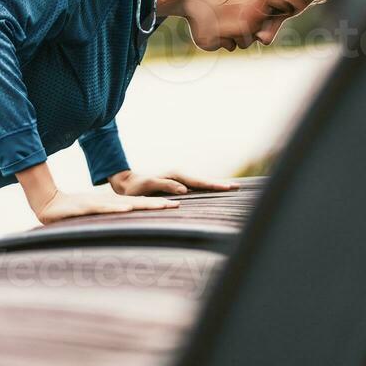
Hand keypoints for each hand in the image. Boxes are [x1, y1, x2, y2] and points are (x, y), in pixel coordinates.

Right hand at [34, 188, 178, 224]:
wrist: (47, 204)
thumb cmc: (69, 214)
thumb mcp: (91, 220)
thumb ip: (105, 225)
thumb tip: (120, 233)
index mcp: (110, 206)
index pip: (138, 205)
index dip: (156, 205)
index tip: (175, 205)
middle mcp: (107, 203)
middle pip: (137, 203)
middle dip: (157, 203)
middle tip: (177, 204)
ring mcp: (97, 204)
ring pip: (124, 204)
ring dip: (143, 204)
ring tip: (160, 205)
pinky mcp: (85, 207)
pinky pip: (103, 208)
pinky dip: (115, 208)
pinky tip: (128, 209)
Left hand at [108, 169, 240, 196]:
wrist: (126, 182)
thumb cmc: (136, 186)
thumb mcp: (148, 185)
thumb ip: (165, 185)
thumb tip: (184, 189)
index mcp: (175, 175)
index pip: (199, 182)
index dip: (214, 185)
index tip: (228, 188)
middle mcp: (179, 175)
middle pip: (204, 181)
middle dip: (220, 184)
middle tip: (239, 187)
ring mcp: (178, 178)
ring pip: (201, 183)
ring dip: (215, 185)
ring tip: (231, 188)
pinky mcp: (176, 183)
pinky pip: (195, 185)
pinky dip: (206, 187)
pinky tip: (212, 190)